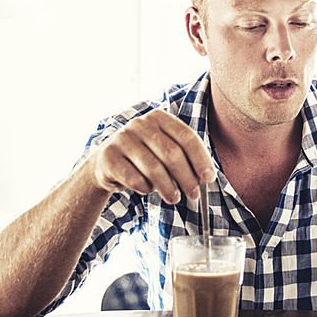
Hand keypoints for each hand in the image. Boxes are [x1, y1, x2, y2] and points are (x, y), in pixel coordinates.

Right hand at [87, 110, 215, 203]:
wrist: (106, 162)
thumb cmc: (144, 157)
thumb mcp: (164, 150)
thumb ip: (185, 157)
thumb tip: (206, 176)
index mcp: (159, 117)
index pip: (186, 137)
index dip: (200, 159)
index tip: (209, 178)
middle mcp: (139, 124)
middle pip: (171, 153)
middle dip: (187, 177)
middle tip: (194, 194)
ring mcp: (122, 138)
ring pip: (153, 168)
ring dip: (168, 188)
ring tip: (174, 198)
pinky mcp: (108, 157)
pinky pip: (134, 179)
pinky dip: (145, 188)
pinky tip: (147, 190)